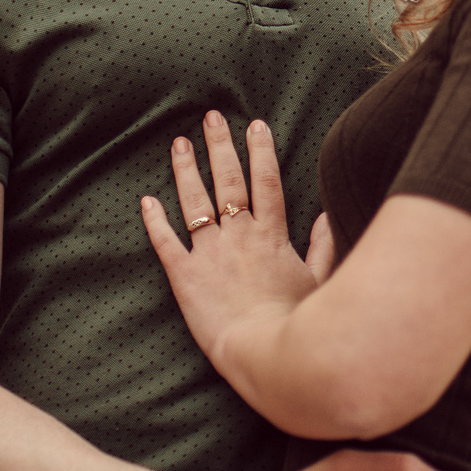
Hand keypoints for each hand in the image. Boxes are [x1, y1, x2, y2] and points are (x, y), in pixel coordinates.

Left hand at [142, 112, 317, 373]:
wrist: (263, 352)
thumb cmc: (296, 323)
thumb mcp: (319, 281)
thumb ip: (322, 246)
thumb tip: (325, 216)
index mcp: (271, 236)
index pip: (265, 182)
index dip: (260, 152)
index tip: (255, 125)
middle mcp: (238, 236)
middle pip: (228, 181)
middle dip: (220, 146)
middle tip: (210, 118)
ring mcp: (209, 253)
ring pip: (194, 202)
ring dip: (185, 170)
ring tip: (179, 143)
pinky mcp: (184, 276)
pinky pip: (165, 242)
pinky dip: (154, 221)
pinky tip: (145, 200)